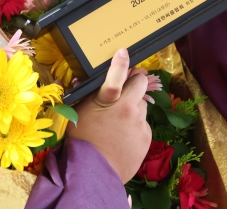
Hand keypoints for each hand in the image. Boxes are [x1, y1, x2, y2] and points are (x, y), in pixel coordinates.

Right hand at [66, 49, 151, 182]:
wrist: (94, 173)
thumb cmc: (81, 142)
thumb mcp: (79, 114)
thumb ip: (88, 96)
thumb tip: (85, 81)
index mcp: (108, 102)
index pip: (117, 75)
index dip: (121, 62)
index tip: (123, 52)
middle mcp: (128, 109)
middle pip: (140, 84)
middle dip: (135, 82)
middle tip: (126, 88)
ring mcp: (140, 123)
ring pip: (141, 105)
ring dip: (134, 107)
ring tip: (119, 122)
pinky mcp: (147, 137)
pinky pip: (143, 124)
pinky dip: (135, 126)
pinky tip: (123, 136)